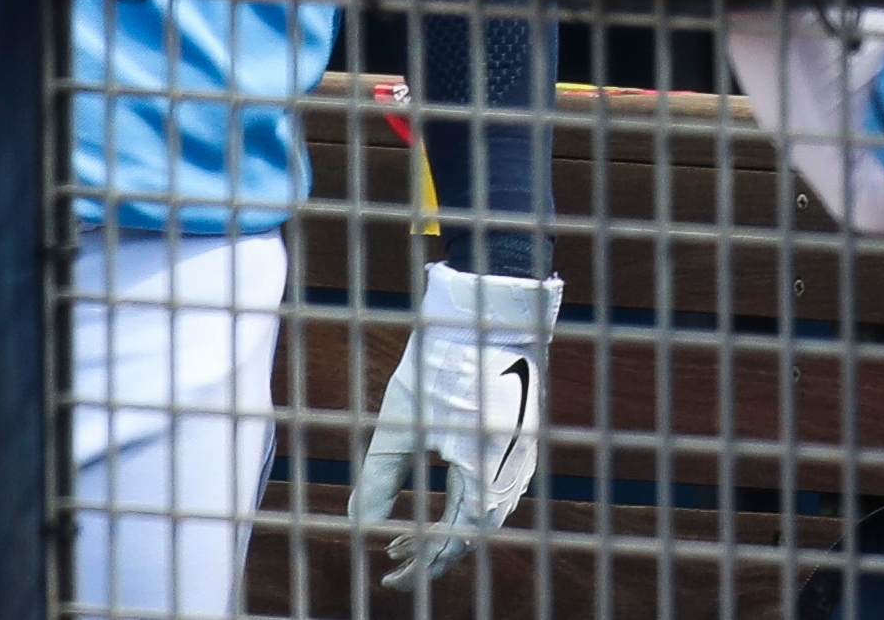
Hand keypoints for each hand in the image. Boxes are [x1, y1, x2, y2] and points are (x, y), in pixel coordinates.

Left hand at [350, 264, 565, 583]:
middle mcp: (511, 471)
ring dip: (449, 529)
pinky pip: (499, 489)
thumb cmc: (442, 362)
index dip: (419, 565)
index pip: (452, 541)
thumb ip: (379, 480)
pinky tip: (444, 498)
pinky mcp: (523, 437)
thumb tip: (361, 526)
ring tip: (410, 532)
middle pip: (473, 534)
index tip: (388, 574)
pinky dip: (468, 505)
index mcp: (482, 472)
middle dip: (431, 551)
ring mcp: (522, 454)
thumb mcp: (400, 424)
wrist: (489, 310)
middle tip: (393, 557)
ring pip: (487, 514)